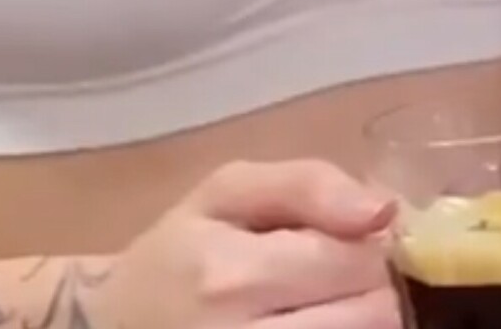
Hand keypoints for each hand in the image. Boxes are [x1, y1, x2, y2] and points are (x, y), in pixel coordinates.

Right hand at [93, 159, 397, 328]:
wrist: (116, 327)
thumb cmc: (178, 253)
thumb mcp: (226, 192)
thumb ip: (308, 185)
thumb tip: (384, 210)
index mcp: (231, 273)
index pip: (356, 259)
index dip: (365, 244)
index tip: (343, 241)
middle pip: (373, 315)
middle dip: (368, 289)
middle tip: (329, 279)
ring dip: (357, 322)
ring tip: (321, 305)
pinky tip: (311, 325)